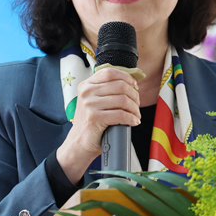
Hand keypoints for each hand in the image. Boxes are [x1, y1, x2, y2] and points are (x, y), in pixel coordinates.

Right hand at [57, 68, 140, 184]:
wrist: (79, 143)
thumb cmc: (90, 123)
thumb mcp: (93, 101)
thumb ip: (106, 90)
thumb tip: (131, 84)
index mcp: (86, 85)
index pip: (110, 72)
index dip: (126, 77)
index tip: (134, 85)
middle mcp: (87, 92)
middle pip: (120, 86)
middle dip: (134, 95)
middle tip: (137, 105)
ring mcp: (90, 104)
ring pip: (123, 100)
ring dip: (134, 109)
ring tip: (136, 115)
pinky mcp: (95, 117)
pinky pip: (121, 114)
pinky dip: (131, 119)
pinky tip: (133, 122)